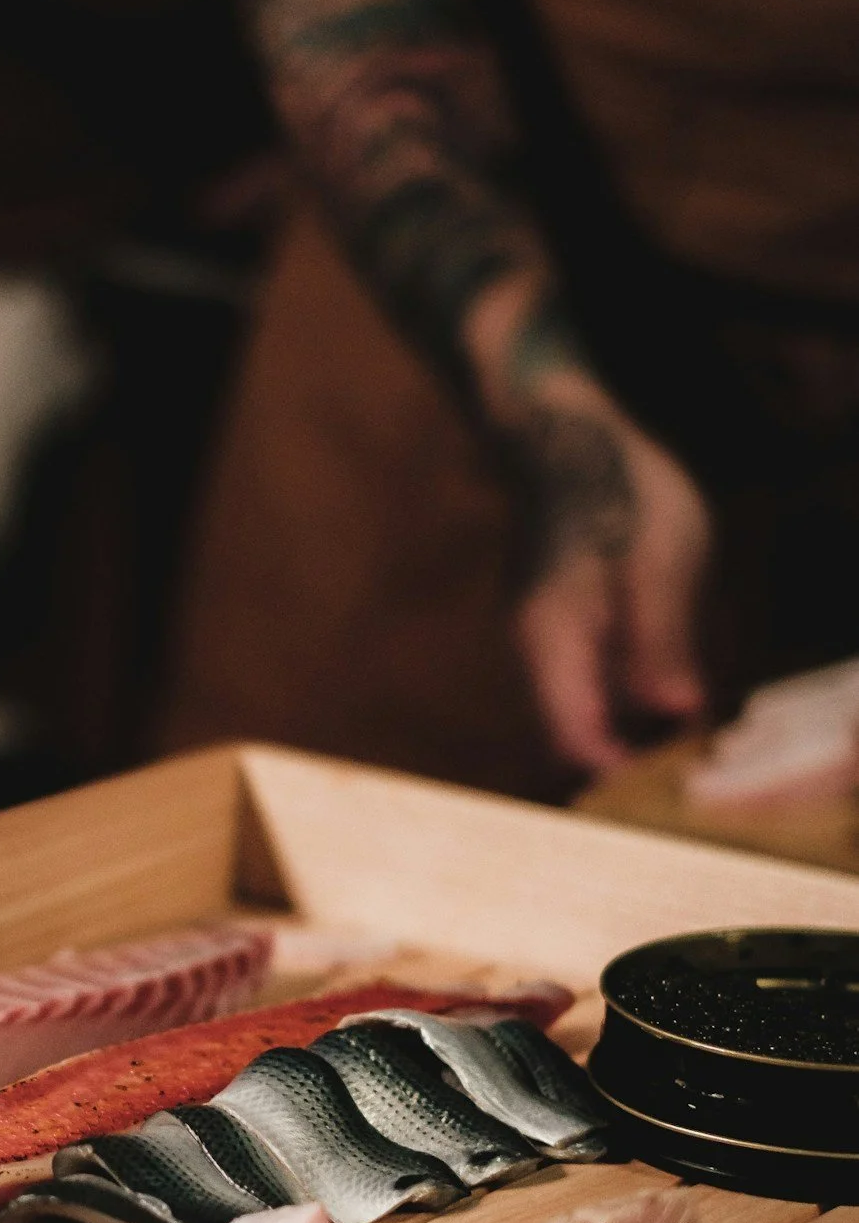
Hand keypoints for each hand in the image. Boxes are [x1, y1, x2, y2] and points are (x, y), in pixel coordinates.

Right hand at [514, 416, 711, 775]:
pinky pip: (586, 692)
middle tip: (687, 767)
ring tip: (684, 734)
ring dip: (628, 735)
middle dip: (626, 762)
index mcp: (554, 636)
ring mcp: (542, 647)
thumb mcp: (660, 557)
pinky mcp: (560, 639)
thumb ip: (662, 637)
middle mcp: (535, 653)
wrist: (568, 441)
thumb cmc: (617, 489)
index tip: (666, 781)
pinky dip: (624, 707)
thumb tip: (675, 710)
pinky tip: (666, 698)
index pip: (573, 736)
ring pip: (578, 718)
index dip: (618, 771)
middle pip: (571, 739)